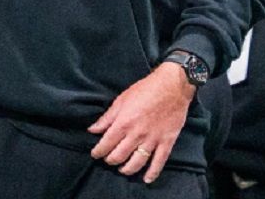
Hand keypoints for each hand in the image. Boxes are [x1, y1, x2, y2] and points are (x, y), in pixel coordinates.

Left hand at [88, 62, 195, 183]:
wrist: (172, 86)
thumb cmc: (145, 89)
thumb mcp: (121, 99)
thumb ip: (107, 117)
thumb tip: (92, 130)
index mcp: (124, 122)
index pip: (106, 144)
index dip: (98, 152)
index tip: (95, 154)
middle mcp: (137, 134)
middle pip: (119, 156)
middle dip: (110, 160)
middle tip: (108, 159)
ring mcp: (152, 140)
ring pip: (136, 162)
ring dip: (126, 169)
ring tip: (122, 169)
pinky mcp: (166, 142)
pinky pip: (159, 162)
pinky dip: (152, 173)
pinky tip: (146, 179)